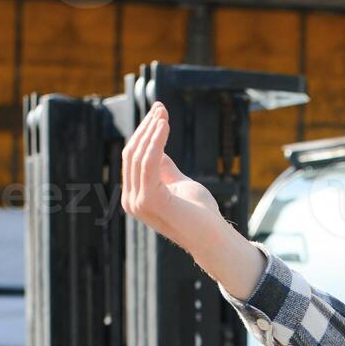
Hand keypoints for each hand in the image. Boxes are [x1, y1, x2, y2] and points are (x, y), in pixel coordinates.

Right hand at [120, 100, 221, 244]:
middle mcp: (131, 200)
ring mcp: (138, 202)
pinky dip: (156, 141)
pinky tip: (165, 126)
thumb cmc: (200, 214)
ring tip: (164, 114)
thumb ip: (164, 168)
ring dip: (152, 131)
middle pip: (132, 153)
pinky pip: (149, 162)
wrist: (213, 237)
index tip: (158, 113)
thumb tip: (155, 147)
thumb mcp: (178, 183)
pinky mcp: (149, 200)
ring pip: (139, 155)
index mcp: (135, 196)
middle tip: (161, 108)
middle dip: (146, 128)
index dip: (143, 133)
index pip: (133, 157)